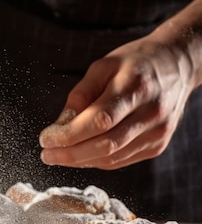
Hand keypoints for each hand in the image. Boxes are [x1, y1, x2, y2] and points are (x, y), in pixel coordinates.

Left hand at [39, 35, 196, 169]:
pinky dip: (96, 161)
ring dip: (80, 161)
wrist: (177, 65)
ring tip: (57, 156)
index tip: (46, 139)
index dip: (70, 135)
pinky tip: (80, 154)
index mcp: (136, 87)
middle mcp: (151, 113)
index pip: (100, 120)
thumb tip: (61, 124)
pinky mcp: (157, 145)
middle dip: (70, 154)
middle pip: (106, 144)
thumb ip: (81, 94)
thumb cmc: (135, 63)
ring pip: (112, 157)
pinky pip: (120, 160)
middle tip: (46, 154)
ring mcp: (157, 132)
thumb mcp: (103, 66)